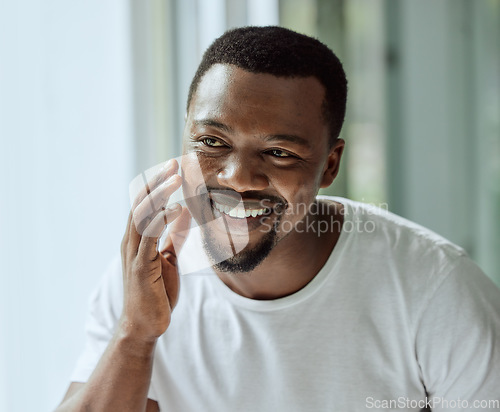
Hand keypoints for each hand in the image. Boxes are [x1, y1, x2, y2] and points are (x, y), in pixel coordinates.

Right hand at [119, 159, 190, 342]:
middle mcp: (131, 242)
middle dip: (157, 182)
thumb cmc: (156, 292)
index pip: (145, 204)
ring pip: (142, 215)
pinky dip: (161, 220)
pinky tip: (176, 208)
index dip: (158, 184)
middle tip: (173, 163)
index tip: (173, 167)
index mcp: (138, 239)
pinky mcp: (140, 267)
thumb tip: (182, 213)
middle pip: (141, 203)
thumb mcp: (168, 258)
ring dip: (159, 194)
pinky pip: (149, 237)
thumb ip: (173, 236)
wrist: (146, 325)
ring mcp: (133, 254)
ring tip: (175, 177)